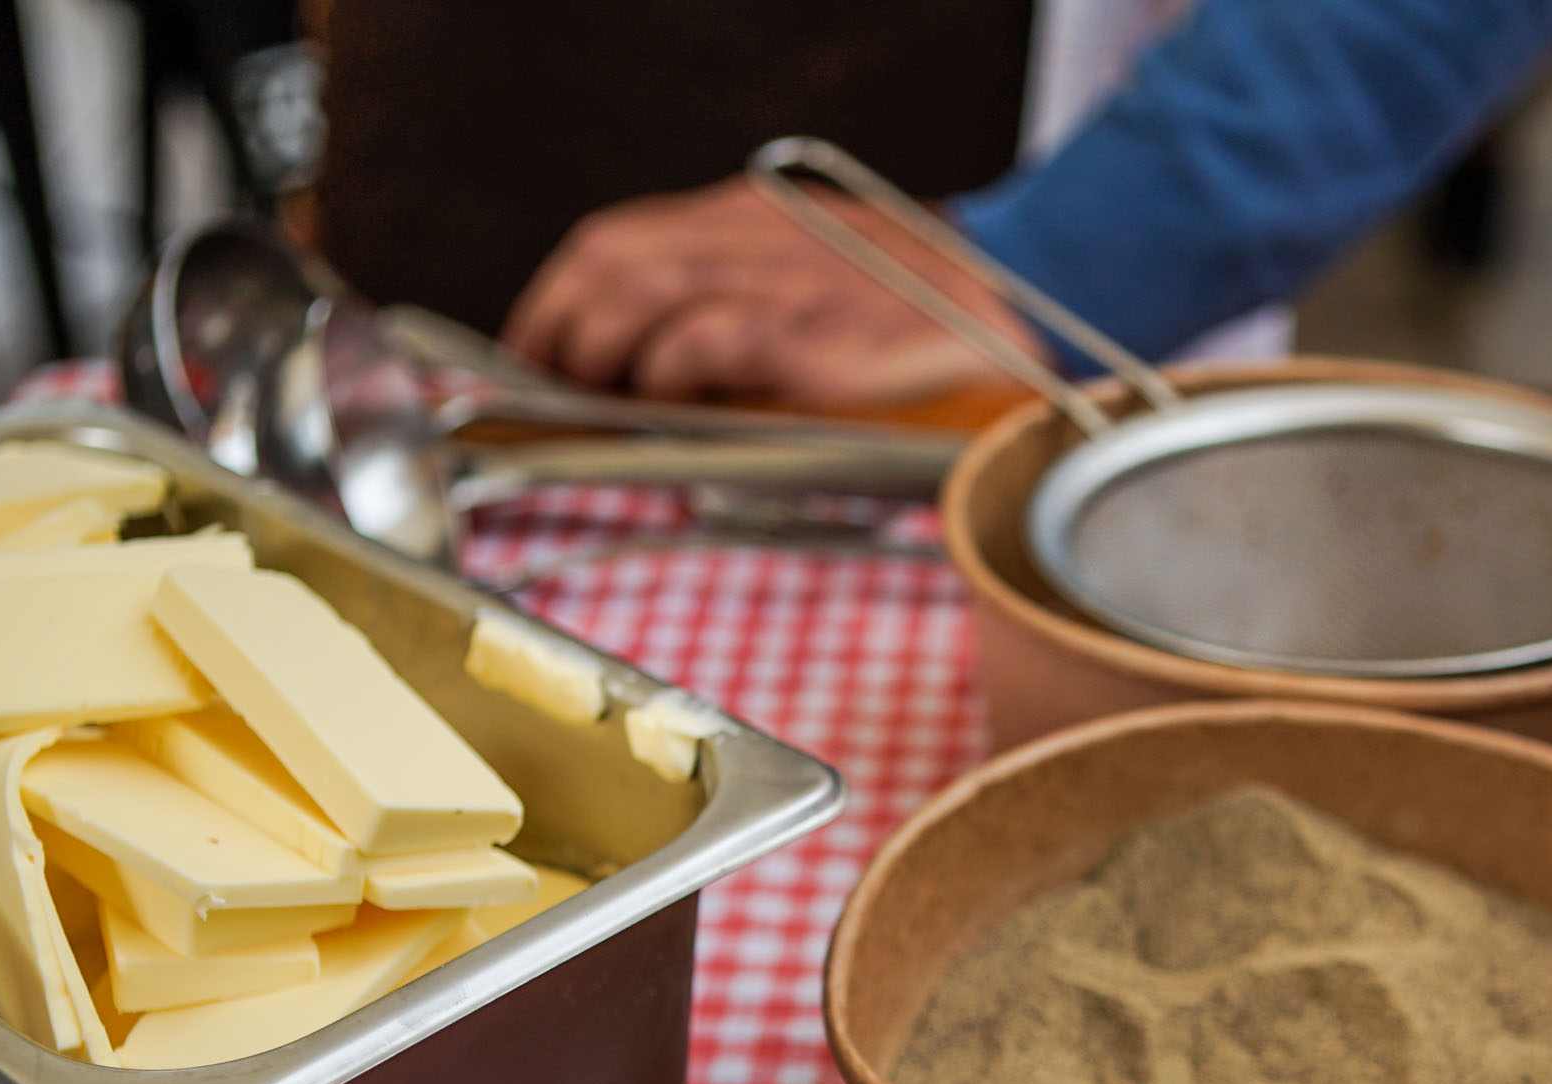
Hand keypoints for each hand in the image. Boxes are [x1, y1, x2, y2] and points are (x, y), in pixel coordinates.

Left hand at [499, 174, 1038, 409]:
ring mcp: (782, 280)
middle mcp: (756, 234)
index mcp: (751, 215)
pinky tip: (660, 399)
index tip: (532, 356)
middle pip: (607, 259)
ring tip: (596, 400)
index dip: (554, 299)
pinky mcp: (809, 332)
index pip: (617, 240)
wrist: (1018, 330)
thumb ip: (736, 304)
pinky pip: (700, 337)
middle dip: (557, 330)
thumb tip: (639, 372)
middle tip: (550, 391)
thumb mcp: (816, 285)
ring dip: (596, 354)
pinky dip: (660, 370)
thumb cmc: (913, 326)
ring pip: (635, 293)